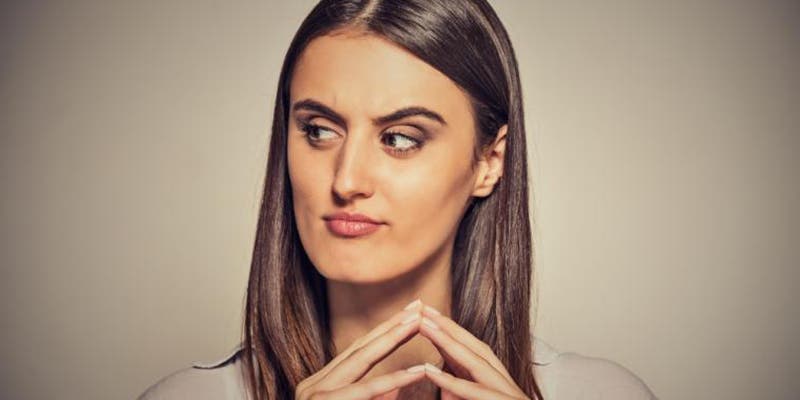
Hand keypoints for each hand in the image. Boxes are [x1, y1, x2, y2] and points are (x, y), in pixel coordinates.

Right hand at [294, 302, 426, 398]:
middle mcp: (315, 385)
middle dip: (393, 325)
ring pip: (361, 361)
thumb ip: (375, 398)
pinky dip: (391, 380)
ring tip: (419, 324)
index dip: (386, 330)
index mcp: (321, 385)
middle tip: (419, 306)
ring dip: (393, 340)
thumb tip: (399, 383)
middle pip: (361, 348)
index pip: (358, 350)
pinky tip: (415, 371)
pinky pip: (363, 393)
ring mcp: (315, 395)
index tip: (411, 314)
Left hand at [417, 304, 530, 399]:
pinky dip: (452, 382)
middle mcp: (506, 384)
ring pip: (477, 363)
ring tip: (424, 327)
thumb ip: (457, 392)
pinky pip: (477, 393)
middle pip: (476, 349)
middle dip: (449, 328)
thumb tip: (437, 373)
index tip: (427, 315)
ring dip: (449, 344)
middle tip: (423, 309)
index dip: (450, 332)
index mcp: (499, 384)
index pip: (473, 351)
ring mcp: (510, 395)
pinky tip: (429, 371)